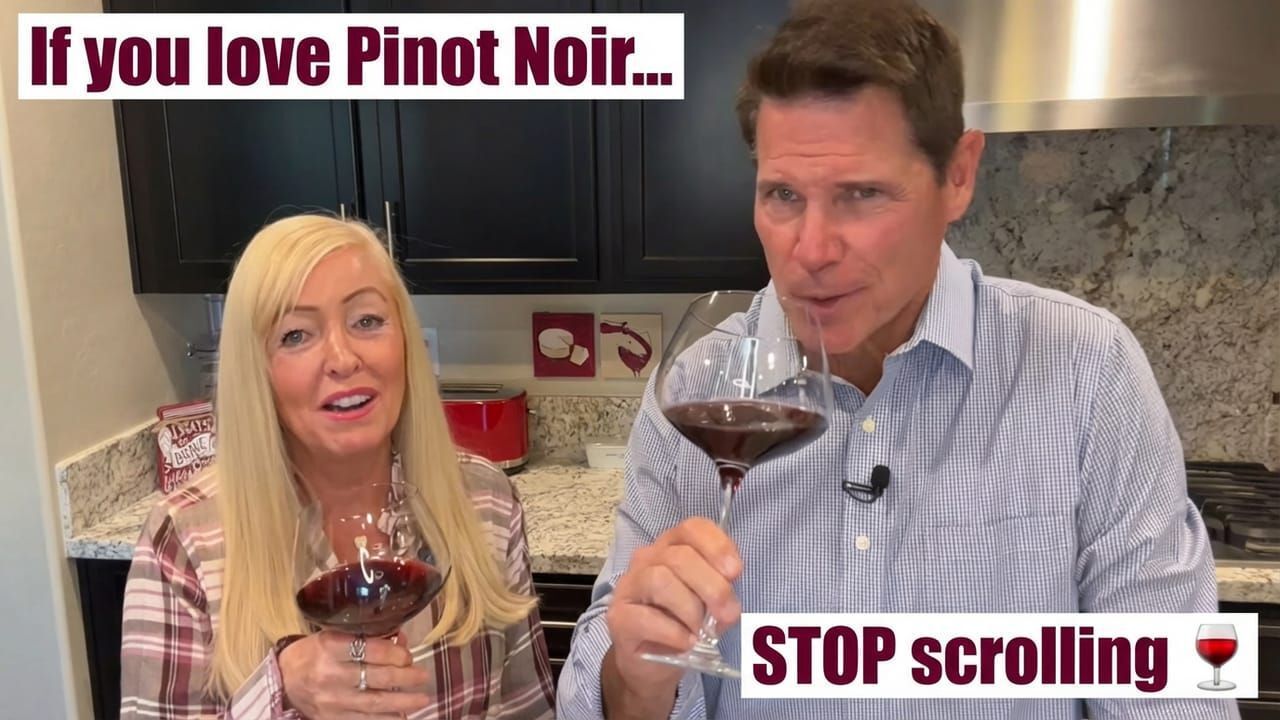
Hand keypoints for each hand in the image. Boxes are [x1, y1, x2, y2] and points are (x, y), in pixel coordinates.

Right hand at [279, 631, 430, 719]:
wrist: (285, 678)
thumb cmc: (314, 652)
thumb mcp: (335, 635)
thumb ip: (367, 638)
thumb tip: (402, 641)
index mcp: (330, 647)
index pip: (371, 650)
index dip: (395, 654)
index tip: (408, 656)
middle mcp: (330, 674)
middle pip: (377, 677)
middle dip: (406, 677)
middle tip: (422, 676)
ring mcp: (330, 700)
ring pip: (374, 703)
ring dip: (403, 702)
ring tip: (421, 699)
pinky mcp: (331, 718)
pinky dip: (385, 719)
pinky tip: (401, 716)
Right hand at [602, 518, 741, 713]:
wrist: (650, 661)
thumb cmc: (682, 623)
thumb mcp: (709, 602)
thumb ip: (721, 591)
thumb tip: (728, 603)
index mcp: (672, 547)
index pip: (692, 528)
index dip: (717, 546)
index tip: (735, 573)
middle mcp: (647, 560)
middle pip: (680, 556)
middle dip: (712, 586)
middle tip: (727, 613)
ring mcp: (629, 587)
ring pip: (660, 580)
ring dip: (690, 610)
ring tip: (699, 631)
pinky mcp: (619, 617)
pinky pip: (647, 618)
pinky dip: (674, 633)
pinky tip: (686, 642)